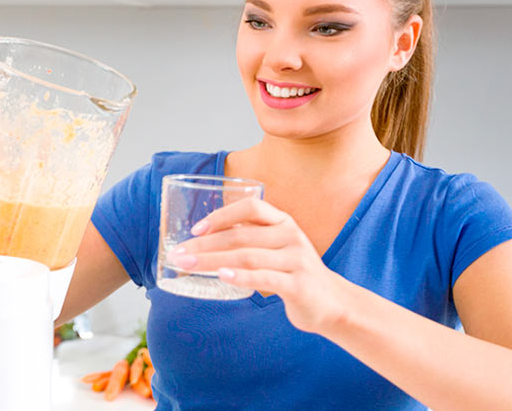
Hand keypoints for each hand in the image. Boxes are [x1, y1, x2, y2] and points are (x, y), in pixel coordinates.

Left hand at [167, 198, 354, 333]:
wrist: (333, 304)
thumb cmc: (294, 274)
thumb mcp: (276, 248)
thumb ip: (250, 239)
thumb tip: (203, 238)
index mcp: (283, 222)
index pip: (251, 207)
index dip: (221, 215)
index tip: (195, 229)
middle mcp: (291, 236)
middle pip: (241, 235)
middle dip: (204, 244)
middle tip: (178, 254)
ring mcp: (296, 260)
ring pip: (247, 255)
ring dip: (212, 261)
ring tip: (188, 266)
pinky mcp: (299, 285)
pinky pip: (265, 278)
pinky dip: (241, 276)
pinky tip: (221, 277)